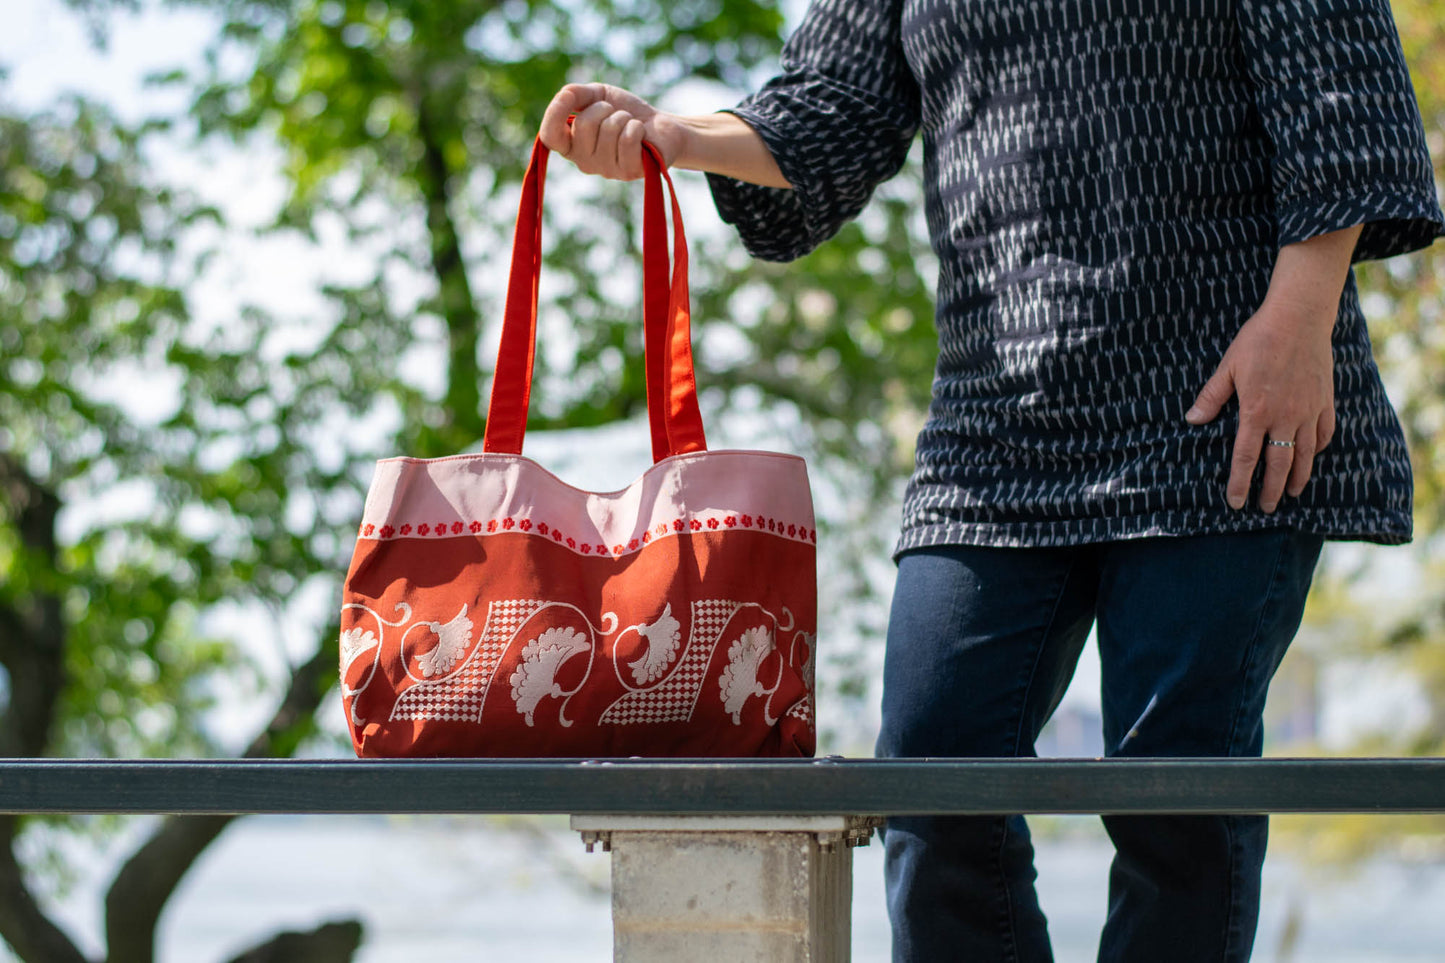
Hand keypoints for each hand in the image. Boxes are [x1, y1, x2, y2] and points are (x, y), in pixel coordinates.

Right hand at [539, 83, 687, 179]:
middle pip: (583, 125)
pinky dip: (637, 127)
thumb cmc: (626, 112)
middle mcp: (585, 162)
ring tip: (630, 125)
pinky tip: (641, 135)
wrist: (661, 126)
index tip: (567, 95)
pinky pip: (628, 138)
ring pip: (608, 129)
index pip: (550, 136)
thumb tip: (564, 95)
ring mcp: (607, 170)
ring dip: (624, 118)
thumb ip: (577, 93)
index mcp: (572, 145)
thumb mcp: (598, 96)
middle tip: (616, 115)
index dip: (555, 114)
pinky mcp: (629, 172)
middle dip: (603, 108)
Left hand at [1186, 296, 1335, 513]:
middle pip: (1279, 464)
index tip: (1236, 502)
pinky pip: (1324, 433)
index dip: (1241, 483)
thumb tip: (1192, 420)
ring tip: (1290, 493)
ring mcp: (1309, 410)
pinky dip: (1317, 449)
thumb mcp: (1227, 367)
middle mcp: (1285, 417)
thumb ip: (1211, 397)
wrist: (1299, 317)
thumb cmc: (1258, 340)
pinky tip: (1311, 457)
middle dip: (1270, 490)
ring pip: (1305, 454)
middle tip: (1265, 509)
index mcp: (1257, 411)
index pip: (1247, 458)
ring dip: (1297, 477)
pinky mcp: (1325, 400)